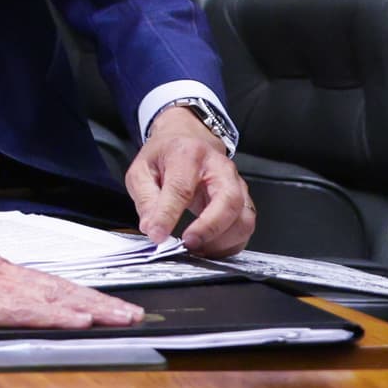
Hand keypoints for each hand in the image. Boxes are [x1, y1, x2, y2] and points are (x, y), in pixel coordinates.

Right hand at [0, 243, 145, 333]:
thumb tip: (8, 307)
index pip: (50, 284)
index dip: (83, 295)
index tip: (112, 306)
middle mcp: (2, 273)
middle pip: (61, 287)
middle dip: (100, 302)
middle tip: (134, 314)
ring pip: (51, 296)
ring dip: (89, 307)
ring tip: (119, 317)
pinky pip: (25, 308)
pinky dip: (56, 313)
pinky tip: (76, 319)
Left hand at [124, 103, 257, 253]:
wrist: (187, 138)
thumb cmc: (166, 154)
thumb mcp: (142, 170)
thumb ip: (145, 199)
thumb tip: (152, 228)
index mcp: (189, 154)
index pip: (181, 188)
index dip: (168, 215)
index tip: (158, 234)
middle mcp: (219, 168)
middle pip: (228, 201)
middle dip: (210, 229)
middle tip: (188, 244)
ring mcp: (236, 184)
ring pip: (243, 218)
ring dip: (223, 241)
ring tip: (198, 250)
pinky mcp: (243, 200)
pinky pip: (245, 227)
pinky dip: (231, 245)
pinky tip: (210, 249)